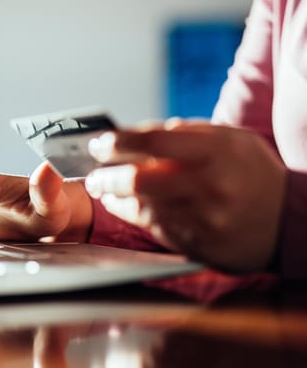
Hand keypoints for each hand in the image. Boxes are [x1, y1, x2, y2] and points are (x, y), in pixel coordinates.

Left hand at [84, 121, 286, 272]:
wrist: (286, 223)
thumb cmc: (249, 173)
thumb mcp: (229, 140)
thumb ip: (185, 134)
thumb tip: (137, 135)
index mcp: (218, 151)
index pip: (155, 141)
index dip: (119, 141)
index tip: (99, 142)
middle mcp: (209, 186)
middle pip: (140, 180)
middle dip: (106, 177)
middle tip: (92, 174)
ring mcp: (203, 219)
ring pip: (141, 207)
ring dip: (113, 197)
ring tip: (102, 188)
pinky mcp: (197, 243)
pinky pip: (152, 227)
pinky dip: (130, 214)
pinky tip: (120, 205)